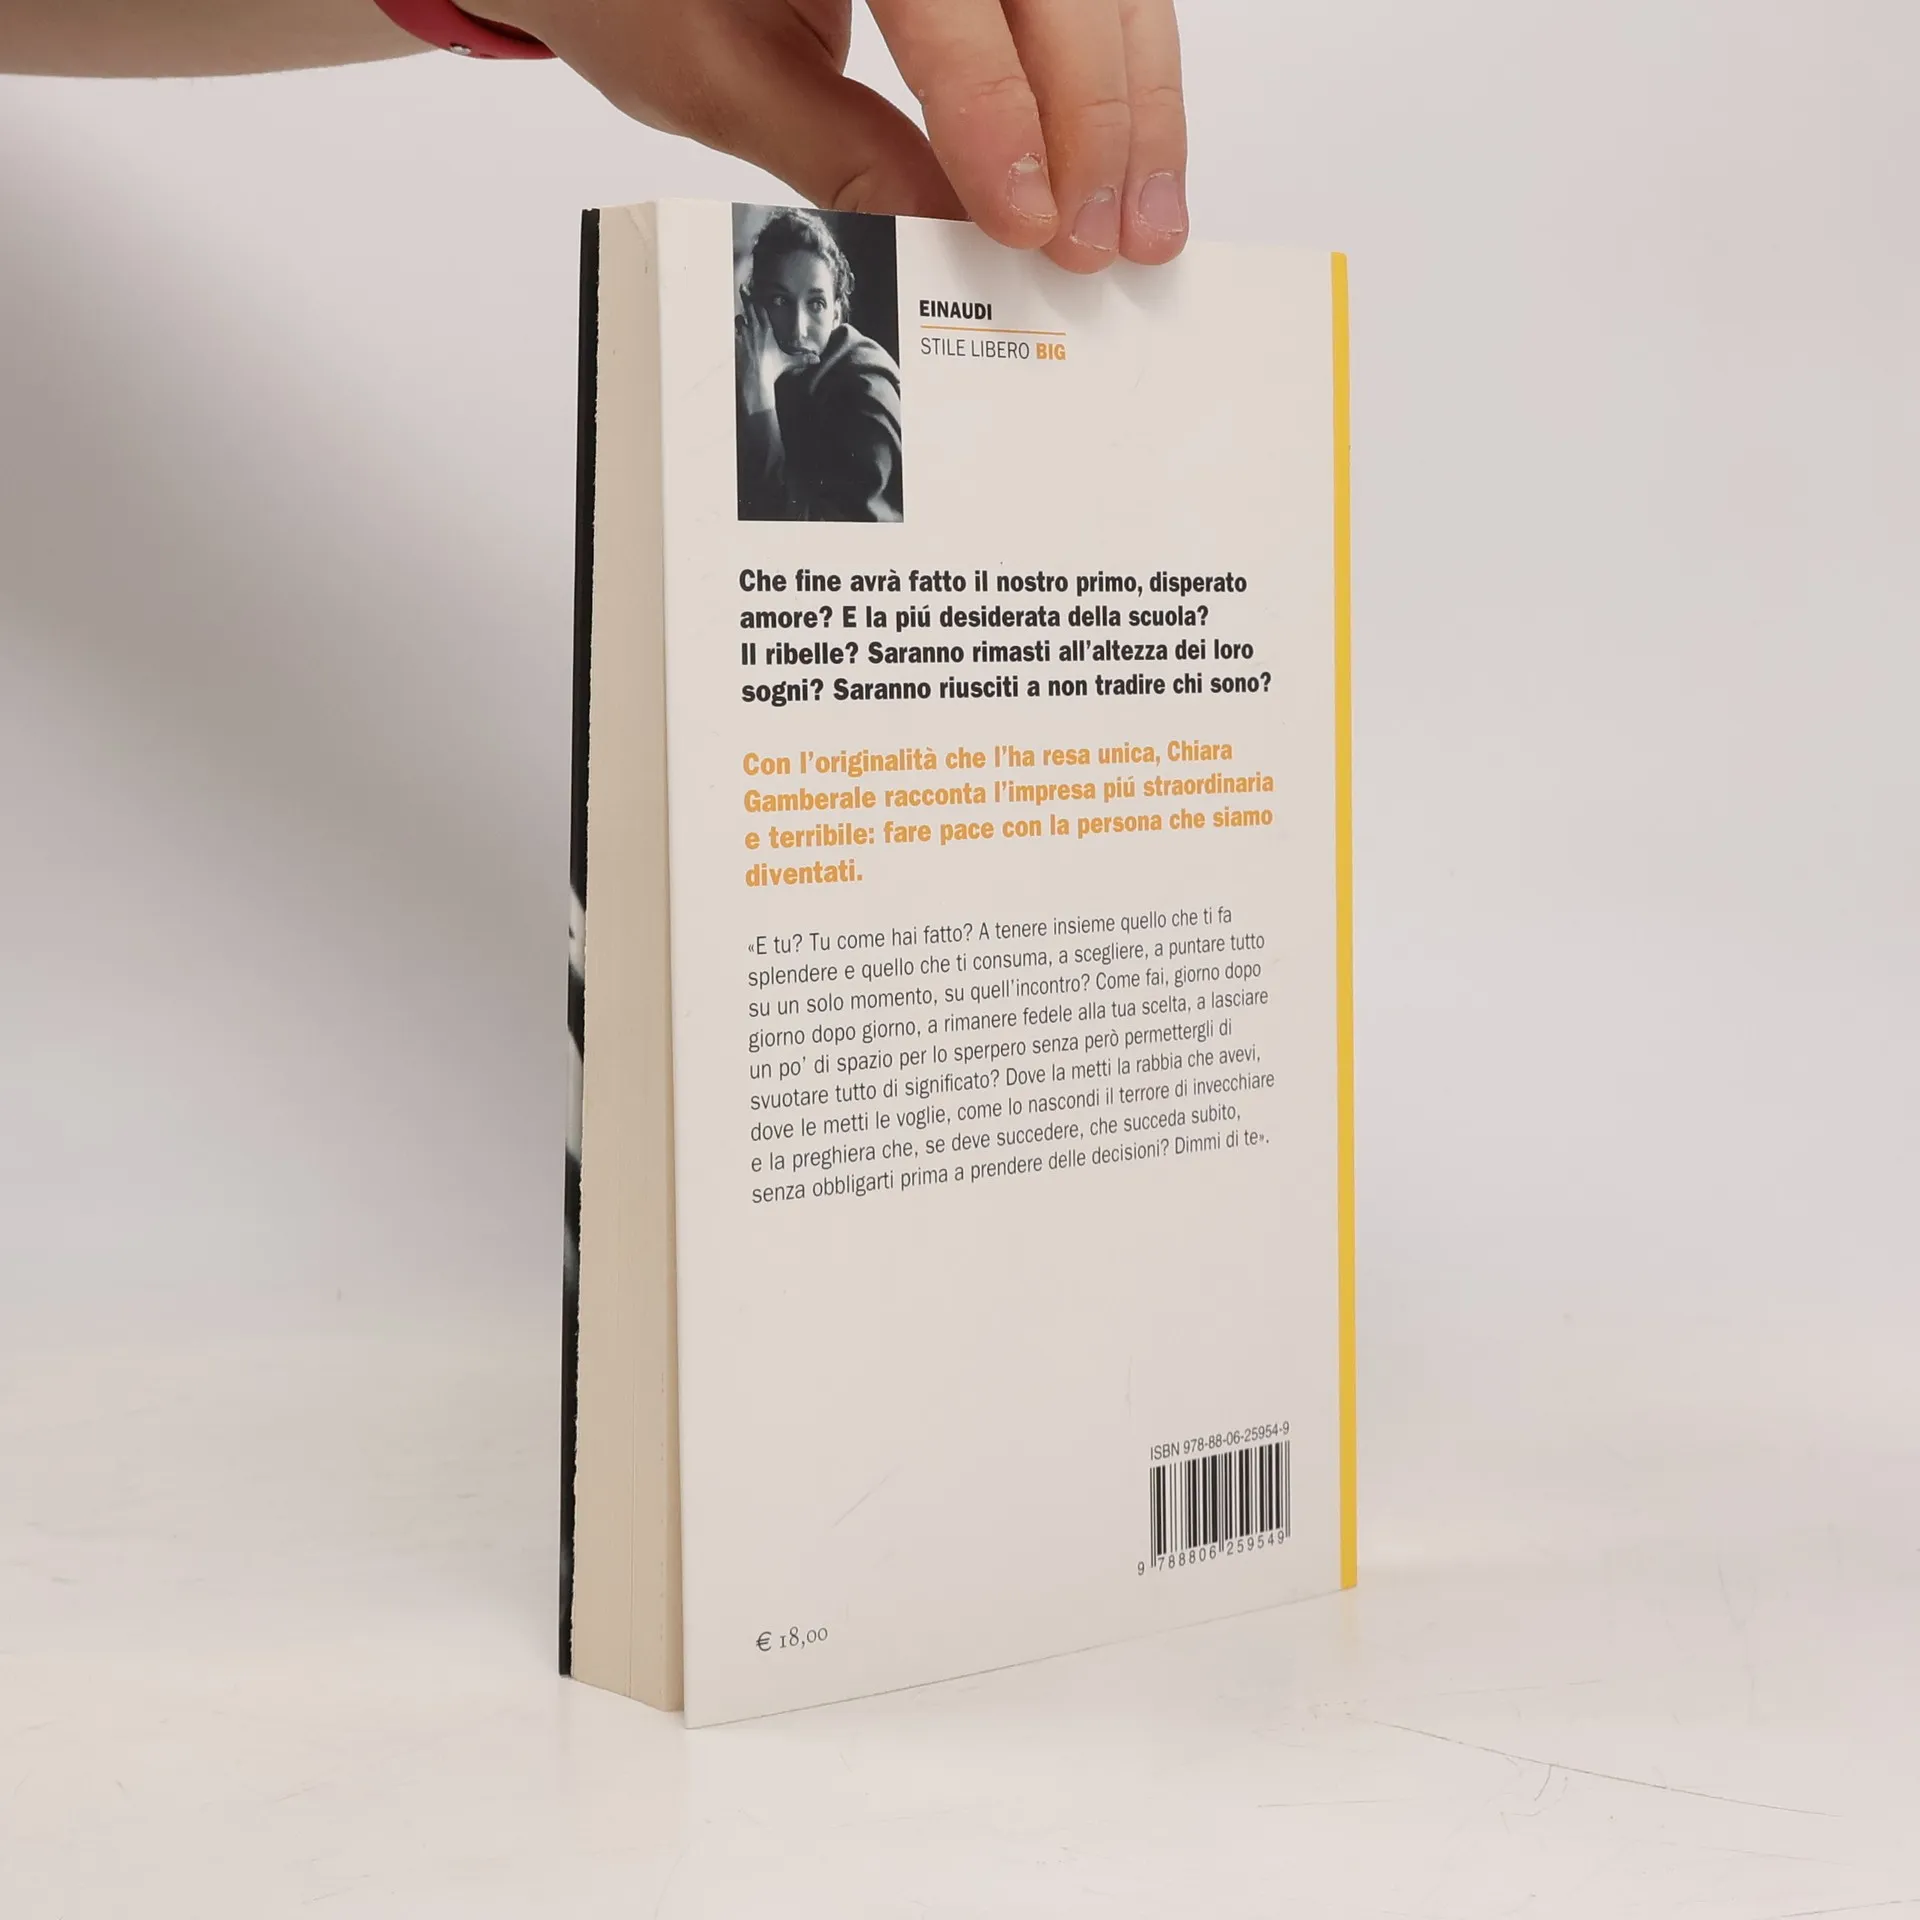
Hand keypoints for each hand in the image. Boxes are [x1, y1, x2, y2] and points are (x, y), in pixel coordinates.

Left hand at [491, 0, 1186, 273]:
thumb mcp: (719, 76)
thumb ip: (841, 157)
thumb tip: (951, 242)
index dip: (999, 111)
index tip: (1028, 221)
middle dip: (1098, 118)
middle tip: (1104, 243)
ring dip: (1135, 105)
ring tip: (1145, 222)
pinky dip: (1120, 72)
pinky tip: (1136, 158)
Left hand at [736, 288, 809, 412]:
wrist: (756, 378)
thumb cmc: (772, 370)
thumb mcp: (788, 363)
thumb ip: (802, 359)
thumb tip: (817, 360)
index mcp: (767, 330)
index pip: (761, 309)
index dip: (757, 300)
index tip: (753, 292)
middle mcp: (755, 329)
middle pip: (750, 308)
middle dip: (746, 299)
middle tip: (742, 289)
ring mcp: (744, 335)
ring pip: (739, 318)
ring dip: (740, 316)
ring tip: (741, 316)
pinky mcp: (737, 343)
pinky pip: (734, 330)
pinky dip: (735, 329)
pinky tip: (735, 329)